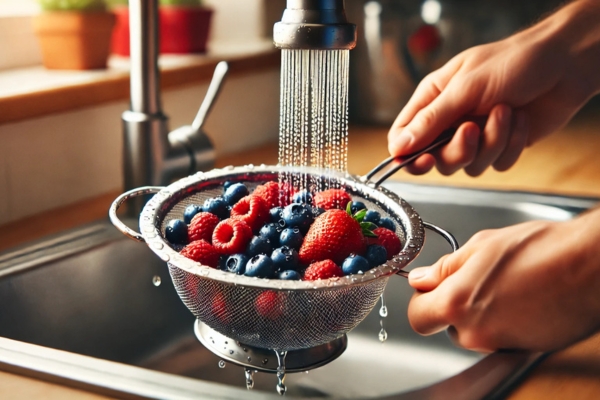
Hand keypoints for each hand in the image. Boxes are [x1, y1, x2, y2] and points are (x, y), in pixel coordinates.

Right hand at [388, 0, 599, 175]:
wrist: (564, 64)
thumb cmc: (513, 62)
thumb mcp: (465, 88)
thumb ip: (430, 120)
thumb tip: (399, 147)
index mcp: (433, 99)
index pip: (404, 136)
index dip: (407, 154)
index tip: (422, 160)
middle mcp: (451, 120)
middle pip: (436, 159)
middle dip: (458, 150)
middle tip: (473, 129)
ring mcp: (477, 136)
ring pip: (468, 166)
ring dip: (491, 142)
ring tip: (506, 111)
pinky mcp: (501, 146)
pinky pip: (497, 165)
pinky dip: (511, 145)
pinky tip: (520, 120)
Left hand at [407, 208, 599, 351]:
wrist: (590, 266)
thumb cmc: (541, 249)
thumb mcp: (481, 246)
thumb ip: (445, 268)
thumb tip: (421, 279)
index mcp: (457, 303)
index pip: (417, 316)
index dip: (422, 300)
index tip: (431, 287)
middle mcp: (476, 332)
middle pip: (446, 325)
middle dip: (453, 304)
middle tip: (475, 279)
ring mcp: (501, 344)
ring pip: (473, 331)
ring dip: (479, 313)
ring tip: (504, 285)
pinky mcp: (523, 350)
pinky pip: (500, 336)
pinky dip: (504, 321)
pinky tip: (521, 299)